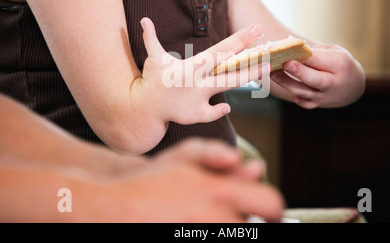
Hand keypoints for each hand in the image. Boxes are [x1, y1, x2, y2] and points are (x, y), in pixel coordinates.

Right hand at [98, 140, 283, 222]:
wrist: (115, 207)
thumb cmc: (150, 181)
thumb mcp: (184, 155)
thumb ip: (221, 156)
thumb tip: (256, 167)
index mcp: (219, 190)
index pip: (271, 204)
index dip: (275, 211)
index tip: (270, 216)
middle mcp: (216, 218)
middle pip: (255, 226)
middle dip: (249, 222)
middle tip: (234, 218)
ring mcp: (201, 236)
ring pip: (238, 234)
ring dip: (230, 229)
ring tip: (204, 220)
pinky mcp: (188, 242)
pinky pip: (222, 240)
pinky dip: (211, 233)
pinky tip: (195, 227)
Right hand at [137, 18, 268, 124]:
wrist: (145, 108)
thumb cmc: (153, 80)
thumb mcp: (153, 58)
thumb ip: (151, 38)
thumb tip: (144, 20)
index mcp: (192, 66)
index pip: (221, 50)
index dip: (239, 40)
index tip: (256, 30)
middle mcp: (198, 81)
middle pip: (230, 70)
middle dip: (250, 62)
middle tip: (268, 53)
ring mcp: (198, 99)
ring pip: (227, 88)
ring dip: (246, 78)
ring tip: (264, 70)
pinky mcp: (195, 114)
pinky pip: (212, 112)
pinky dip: (219, 110)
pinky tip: (226, 107)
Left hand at [271, 44, 364, 108]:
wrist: (353, 86)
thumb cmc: (339, 63)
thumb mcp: (333, 52)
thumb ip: (314, 52)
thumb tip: (288, 47)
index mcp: (339, 65)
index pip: (320, 60)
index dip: (305, 56)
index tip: (292, 51)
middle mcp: (333, 83)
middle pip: (314, 79)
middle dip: (299, 72)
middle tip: (283, 63)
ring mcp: (325, 96)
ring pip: (304, 92)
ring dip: (287, 83)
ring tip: (273, 73)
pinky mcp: (318, 104)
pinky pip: (305, 103)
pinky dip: (296, 98)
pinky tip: (285, 88)